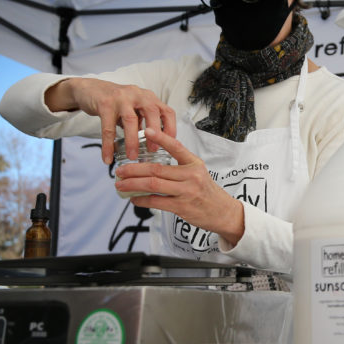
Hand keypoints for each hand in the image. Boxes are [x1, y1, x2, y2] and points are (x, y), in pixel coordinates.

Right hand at [45, 77, 176, 162]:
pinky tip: (107, 158)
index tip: (170, 145)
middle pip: (152, 112)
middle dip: (155, 133)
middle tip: (153, 151)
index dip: (171, 128)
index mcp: (148, 97)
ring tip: (132, 157)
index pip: (167, 111)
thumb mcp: (133, 109)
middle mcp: (137, 94)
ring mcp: (121, 97)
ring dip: (132, 140)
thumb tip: (152, 145)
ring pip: (131, 120)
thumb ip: (143, 122)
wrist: (89, 89)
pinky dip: (108, 145)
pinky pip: (108, 127)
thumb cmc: (115, 102)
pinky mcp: (105, 103)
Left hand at [114, 128, 245, 246]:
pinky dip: (141, 200)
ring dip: (132, 185)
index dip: (160, 138)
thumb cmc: (206, 192)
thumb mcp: (198, 173)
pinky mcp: (182, 207)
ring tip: (120, 185)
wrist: (223, 213)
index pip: (176, 147)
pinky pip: (156, 202)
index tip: (145, 131)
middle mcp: (191, 175)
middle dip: (133, 170)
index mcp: (194, 163)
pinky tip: (133, 200)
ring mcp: (186, 191)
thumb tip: (150, 167)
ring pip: (153, 185)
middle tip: (119, 171)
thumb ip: (178, 167)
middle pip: (155, 169)